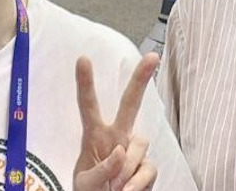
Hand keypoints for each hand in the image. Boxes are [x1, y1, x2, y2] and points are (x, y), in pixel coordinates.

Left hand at [73, 53, 159, 190]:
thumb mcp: (86, 184)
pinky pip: (148, 168)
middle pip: (130, 104)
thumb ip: (101, 169)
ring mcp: (134, 150)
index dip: (85, 83)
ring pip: (139, 145)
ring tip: (115, 187)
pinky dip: (138, 183)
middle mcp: (116, 136)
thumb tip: (121, 151)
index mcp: (94, 136)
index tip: (83, 59)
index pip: (88, 107)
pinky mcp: (148, 166)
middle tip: (152, 57)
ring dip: (126, 170)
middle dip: (141, 80)